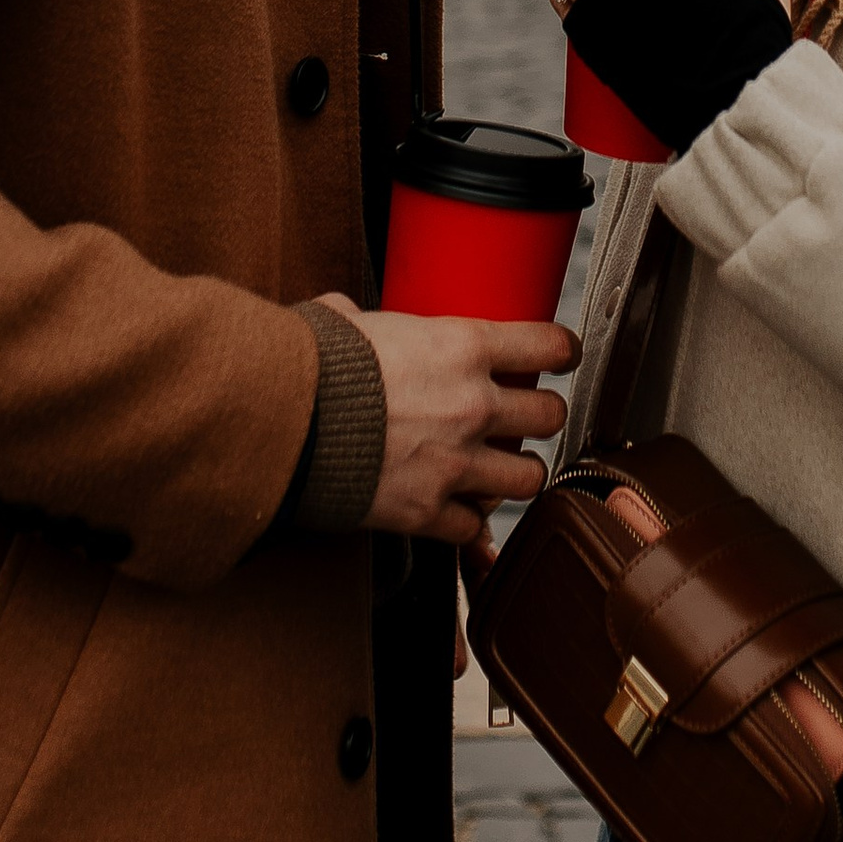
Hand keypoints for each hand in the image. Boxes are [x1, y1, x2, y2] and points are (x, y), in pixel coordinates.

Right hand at [317, 293, 575, 544]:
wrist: (280, 425)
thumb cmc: (311, 367)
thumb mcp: (346, 323)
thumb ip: (360, 321)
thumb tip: (342, 315)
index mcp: (462, 347)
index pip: (547, 345)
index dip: (562, 350)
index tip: (562, 355)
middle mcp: (472, 406)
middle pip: (550, 416)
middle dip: (543, 417)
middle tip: (529, 417)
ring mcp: (455, 463)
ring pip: (527, 479)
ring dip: (518, 474)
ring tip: (503, 468)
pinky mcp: (427, 511)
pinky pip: (473, 527)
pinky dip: (468, 522)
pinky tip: (458, 510)